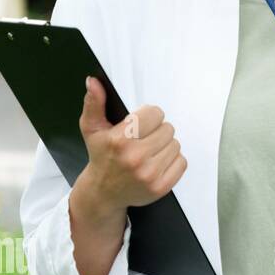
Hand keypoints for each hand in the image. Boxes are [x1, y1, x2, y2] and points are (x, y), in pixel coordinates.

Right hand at [74, 76, 187, 214]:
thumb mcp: (92, 128)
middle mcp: (135, 157)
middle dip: (157, 131)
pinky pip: (182, 162)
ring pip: (176, 144)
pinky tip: (156, 163)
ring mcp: (149, 174)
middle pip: (168, 128)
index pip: (155, 113)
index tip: (140, 124)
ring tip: (149, 152)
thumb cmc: (101, 156)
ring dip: (165, 146)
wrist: (103, 192)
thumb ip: (94, 103)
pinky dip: (172, 161)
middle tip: (143, 139)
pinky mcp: (161, 186)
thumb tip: (94, 82)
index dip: (149, 116)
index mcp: (120, 140)